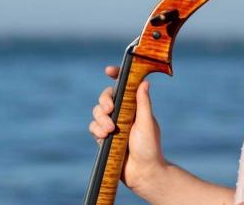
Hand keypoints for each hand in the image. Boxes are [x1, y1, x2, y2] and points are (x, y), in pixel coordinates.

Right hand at [89, 66, 168, 194]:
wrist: (142, 172)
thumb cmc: (150, 147)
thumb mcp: (147, 123)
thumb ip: (144, 103)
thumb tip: (144, 82)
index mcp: (135, 106)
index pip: (124, 86)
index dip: (116, 75)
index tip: (108, 70)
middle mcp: (123, 112)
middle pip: (106, 97)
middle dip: (104, 101)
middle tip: (110, 110)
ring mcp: (112, 124)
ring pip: (97, 112)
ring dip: (100, 119)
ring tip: (110, 131)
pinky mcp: (104, 137)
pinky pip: (93, 128)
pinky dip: (96, 130)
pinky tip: (104, 137)